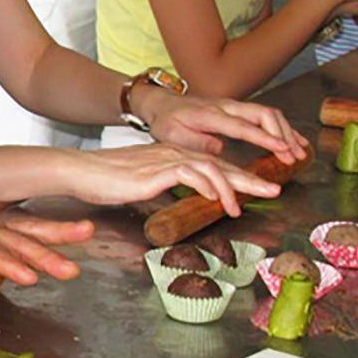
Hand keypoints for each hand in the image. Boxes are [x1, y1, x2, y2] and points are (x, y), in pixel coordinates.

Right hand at [56, 144, 284, 217]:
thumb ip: (162, 186)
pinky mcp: (158, 169)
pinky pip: (193, 174)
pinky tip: (218, 200)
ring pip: (213, 168)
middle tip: (275, 190)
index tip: (258, 189)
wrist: (82, 171)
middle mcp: (175, 154)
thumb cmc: (105, 180)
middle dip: (250, 179)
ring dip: (234, 186)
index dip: (238, 178)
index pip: (213, 166)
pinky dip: (210, 187)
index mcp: (173, 157)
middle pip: (221, 165)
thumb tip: (178, 196)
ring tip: (247, 203)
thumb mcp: (142, 184)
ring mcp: (167, 159)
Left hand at [136, 89, 308, 164]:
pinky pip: (265, 115)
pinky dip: (283, 128)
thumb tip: (220, 148)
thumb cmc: (167, 122)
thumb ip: (196, 142)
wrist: (163, 104)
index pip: (242, 126)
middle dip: (282, 135)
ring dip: (286, 132)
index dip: (263, 137)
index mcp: (210, 115)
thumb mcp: (172, 135)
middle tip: (294, 156)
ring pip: (268, 113)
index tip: (282, 149)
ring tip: (300, 152)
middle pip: (262, 114)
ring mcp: (234, 105)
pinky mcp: (238, 109)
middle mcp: (226, 106)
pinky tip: (295, 141)